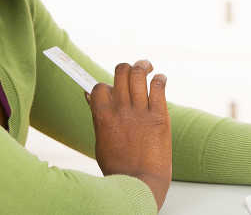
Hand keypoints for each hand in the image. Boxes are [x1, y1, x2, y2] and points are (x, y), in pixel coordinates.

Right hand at [86, 60, 171, 209]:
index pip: (99, 86)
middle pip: (121, 72)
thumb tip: (91, 95)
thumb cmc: (119, 166)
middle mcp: (121, 110)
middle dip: (127, 68)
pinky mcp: (159, 116)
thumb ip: (97, 116)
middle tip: (136, 69)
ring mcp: (140, 112)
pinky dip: (160, 79)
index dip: (105, 85)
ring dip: (143, 66)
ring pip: (139, 74)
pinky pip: (158, 86)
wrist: (141, 183)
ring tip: (147, 67)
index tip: (112, 87)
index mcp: (103, 117)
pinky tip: (160, 80)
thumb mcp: (100, 141)